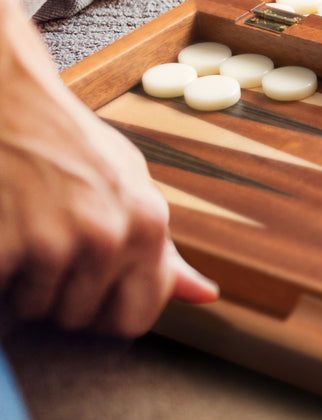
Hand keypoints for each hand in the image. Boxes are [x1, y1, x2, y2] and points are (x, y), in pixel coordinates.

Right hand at [0, 0, 217, 336]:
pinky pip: (0, 293)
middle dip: (61, 297)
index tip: (92, 291)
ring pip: (38, 310)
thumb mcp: (131, 183)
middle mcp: (111, 235)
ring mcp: (59, 241)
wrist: (10, 100)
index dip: (107, 313)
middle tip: (51, 249)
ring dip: (24, 284)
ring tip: (28, 233)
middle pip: (82, 319)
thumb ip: (163, 247)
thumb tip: (205, 294)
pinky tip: (5, 234)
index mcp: (149, 223)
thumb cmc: (70, 142)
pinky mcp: (9, 245)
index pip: (136, 317)